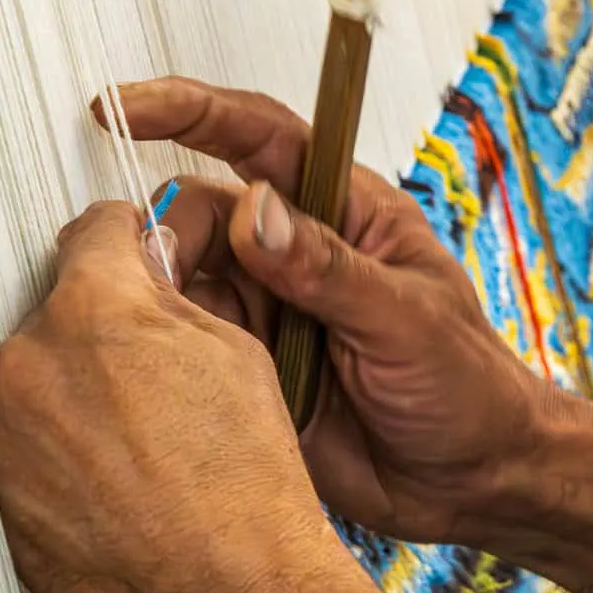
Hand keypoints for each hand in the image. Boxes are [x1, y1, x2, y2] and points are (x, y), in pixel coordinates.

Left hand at [0, 201, 376, 592]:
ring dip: (70, 397)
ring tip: (134, 447)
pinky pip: (19, 450)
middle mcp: (27, 363)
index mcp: (90, 310)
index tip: (134, 257)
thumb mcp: (232, 354)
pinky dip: (53, 457)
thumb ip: (169, 295)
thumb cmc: (246, 485)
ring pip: (33, 385)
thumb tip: (142, 263)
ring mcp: (0, 436)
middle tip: (152, 382)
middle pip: (56, 314)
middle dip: (99, 334)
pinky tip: (110, 486)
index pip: (90, 234)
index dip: (127, 243)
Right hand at [94, 78, 552, 545]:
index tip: (120, 109)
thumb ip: (328, 268)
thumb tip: (253, 212)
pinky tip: (175, 373)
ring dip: (163, 298)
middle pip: (200, 212)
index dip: (187, 112)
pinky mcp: (246, 367)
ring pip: (181, 279)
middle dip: (170, 236)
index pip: (257, 135)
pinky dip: (167, 351)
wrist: (472, 484)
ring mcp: (267, 310)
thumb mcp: (408, 320)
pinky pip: (185, 345)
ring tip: (174, 335)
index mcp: (344, 210)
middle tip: (165, 282)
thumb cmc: (469, 389)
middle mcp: (294, 252)